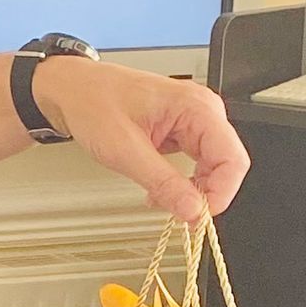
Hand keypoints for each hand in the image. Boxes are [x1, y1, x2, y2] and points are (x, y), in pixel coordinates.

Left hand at [36, 60, 249, 224]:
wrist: (74, 90)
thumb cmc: (94, 103)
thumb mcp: (125, 150)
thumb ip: (163, 182)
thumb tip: (193, 209)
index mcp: (196, 107)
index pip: (232, 158)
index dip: (221, 192)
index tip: (199, 216)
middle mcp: (202, 111)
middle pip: (226, 165)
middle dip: (204, 194)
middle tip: (176, 213)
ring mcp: (194, 121)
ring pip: (212, 168)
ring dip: (191, 190)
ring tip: (160, 198)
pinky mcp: (183, 131)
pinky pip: (196, 163)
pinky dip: (181, 182)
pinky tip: (160, 187)